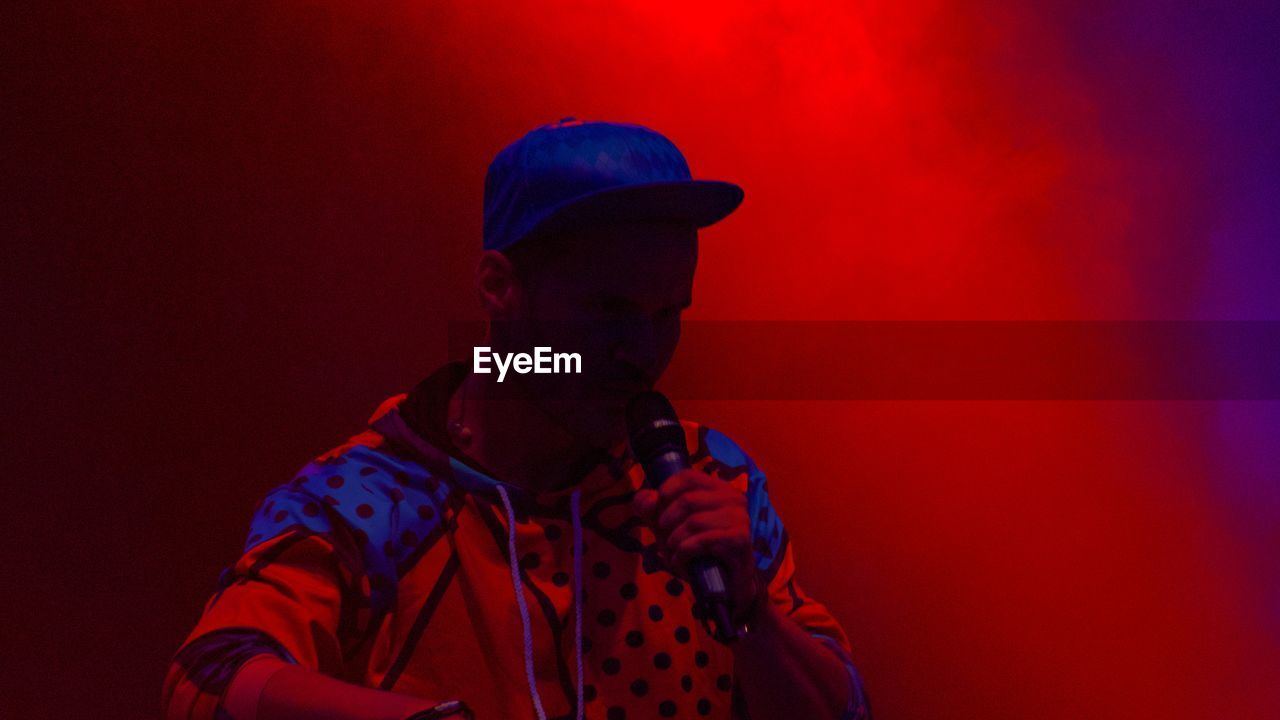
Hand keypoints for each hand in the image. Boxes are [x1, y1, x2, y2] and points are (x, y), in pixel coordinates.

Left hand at [632, 469, 762, 615]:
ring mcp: (739, 518)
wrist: (727, 584)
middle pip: (688, 499)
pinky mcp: (740, 539)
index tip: (655, 510)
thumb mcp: (670, 527)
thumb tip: (646, 500)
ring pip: (694, 521)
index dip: (667, 490)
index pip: (689, 476)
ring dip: (675, 540)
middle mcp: (733, 498)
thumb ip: (652, 510)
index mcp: (718, 489)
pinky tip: (679, 561)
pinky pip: (703, 540)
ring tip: (672, 552)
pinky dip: (684, 552)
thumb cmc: (698, 550)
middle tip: (664, 538)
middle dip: (667, 521)